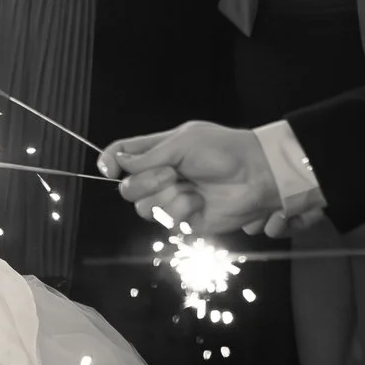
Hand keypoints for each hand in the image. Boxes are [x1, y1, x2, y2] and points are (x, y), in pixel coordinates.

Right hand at [100, 122, 284, 235]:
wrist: (255, 176)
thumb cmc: (222, 151)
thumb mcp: (182, 143)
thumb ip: (147, 156)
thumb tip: (118, 164)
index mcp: (158, 151)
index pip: (121, 154)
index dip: (109, 162)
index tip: (110, 169)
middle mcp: (161, 175)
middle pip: (127, 188)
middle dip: (146, 182)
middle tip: (172, 173)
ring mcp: (172, 198)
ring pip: (144, 208)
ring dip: (167, 197)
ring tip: (191, 188)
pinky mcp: (185, 220)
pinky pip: (167, 221)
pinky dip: (182, 210)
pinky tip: (200, 202)